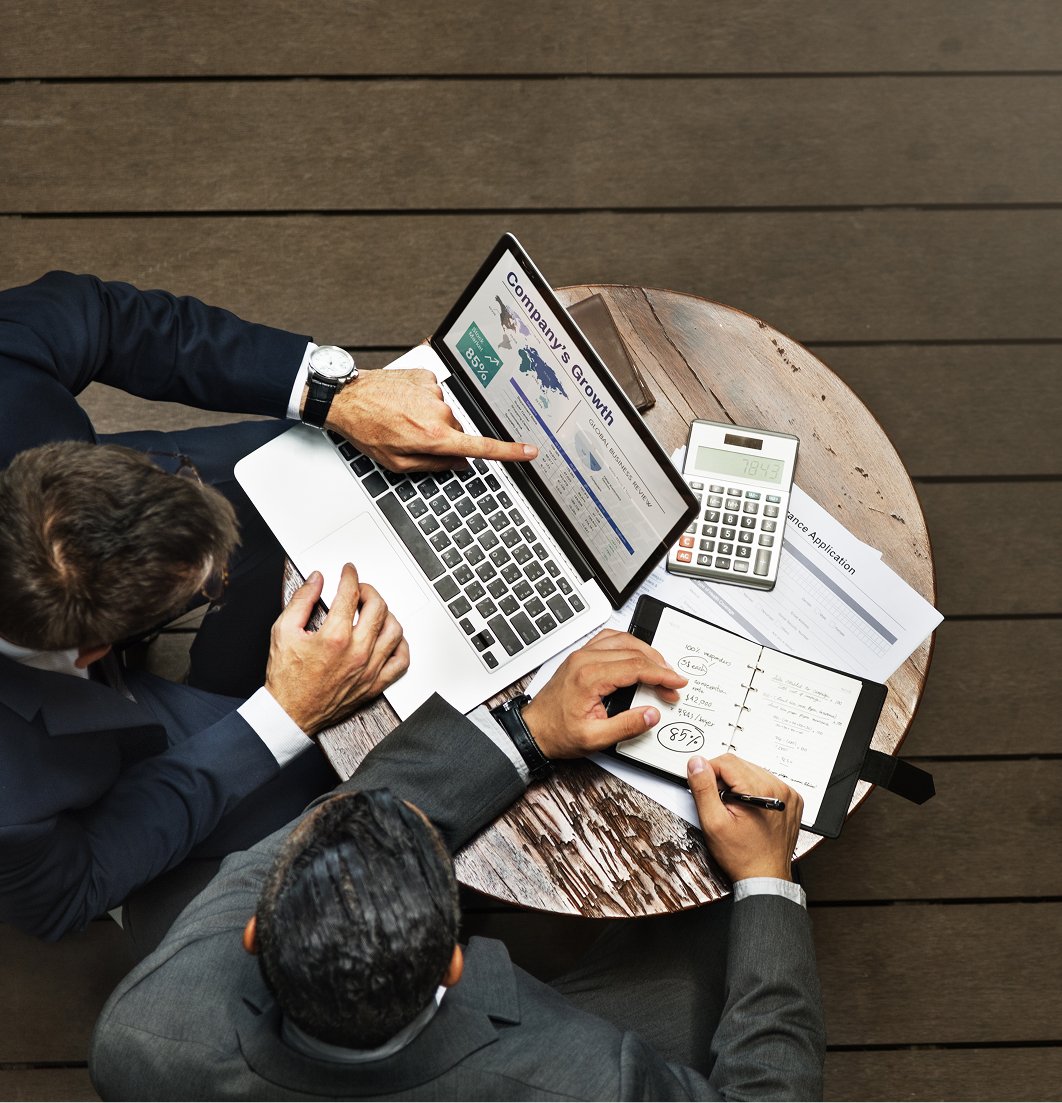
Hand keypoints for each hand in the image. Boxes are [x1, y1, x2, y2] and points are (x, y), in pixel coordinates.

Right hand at [264, 564, 408, 734]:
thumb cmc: (286, 678)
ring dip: (386, 614)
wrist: (290, 714)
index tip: (348, 572)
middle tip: (359, 590)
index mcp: (334, 637)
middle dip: (369, 591)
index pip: (350, 594)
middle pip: (378, 608)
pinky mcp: (375, 684)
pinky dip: (400, 645)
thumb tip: (316, 580)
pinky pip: (401, 661)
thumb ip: (301, 600)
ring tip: (374, 611)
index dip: (350, 576)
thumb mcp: (283, 631)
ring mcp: (369, 669)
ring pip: (394, 631)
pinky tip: (389, 638)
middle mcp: (356, 653)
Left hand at [325, 367, 537, 472]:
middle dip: (440, 438)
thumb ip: (433, 466)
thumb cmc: (367, 430)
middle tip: (411, 437)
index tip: (529, 452)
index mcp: (435, 437)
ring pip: (444, 413)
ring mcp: (434, 391)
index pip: (481, 447)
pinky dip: (421, 401)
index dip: (509, 452)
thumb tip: (458, 464)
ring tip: (400, 418)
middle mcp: (439, 412)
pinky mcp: (427, 376)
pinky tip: (401, 403)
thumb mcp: (397, 463)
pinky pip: (434, 394)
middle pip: (456, 431)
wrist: (345, 397)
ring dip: (427, 418)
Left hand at [520, 629, 686, 758]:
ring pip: (622, 639)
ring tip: (661, 669)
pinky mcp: (580, 656)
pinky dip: (628, 643)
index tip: (677, 683)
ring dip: (645, 651)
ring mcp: (581, 655)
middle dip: (659, 667)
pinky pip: (608, 639)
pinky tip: (637, 654)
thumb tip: (651, 714)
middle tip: (672, 683)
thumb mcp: (595, 739)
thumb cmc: (558, 733)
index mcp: (590, 677)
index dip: (662, 675)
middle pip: (633, 652)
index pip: (636, 667)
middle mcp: (585, 660)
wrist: (534, 729)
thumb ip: (626, 726)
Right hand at [687, 753, 801, 881]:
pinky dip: (754, 791)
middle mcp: (778, 788)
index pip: (726, 761)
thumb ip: (703, 789)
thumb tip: (697, 764)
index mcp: (760, 790)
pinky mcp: (792, 801)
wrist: (765, 877)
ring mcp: (788, 794)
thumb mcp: (713, 823)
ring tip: (736, 809)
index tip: (705, 788)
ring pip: (753, 771)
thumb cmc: (742, 856)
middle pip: (740, 764)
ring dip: (739, 784)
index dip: (709, 772)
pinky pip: (767, 783)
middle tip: (722, 804)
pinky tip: (750, 809)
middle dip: (725, 779)